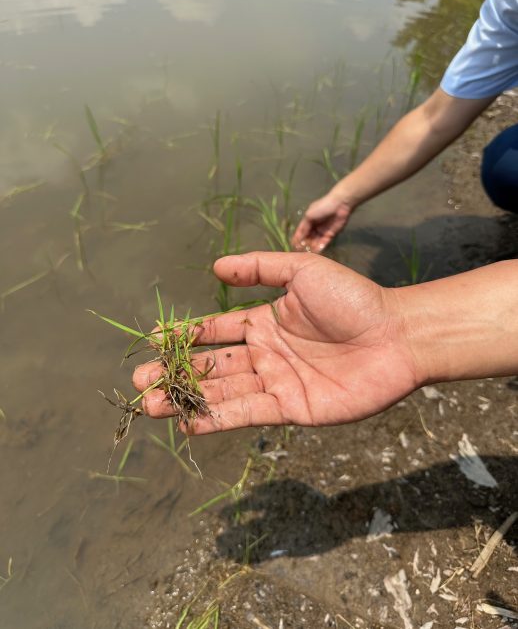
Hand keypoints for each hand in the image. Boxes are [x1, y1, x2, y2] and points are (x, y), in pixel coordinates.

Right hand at [133, 252, 420, 433]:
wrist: (396, 335)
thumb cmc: (354, 299)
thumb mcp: (303, 271)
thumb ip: (260, 267)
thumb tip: (215, 268)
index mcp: (265, 323)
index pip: (216, 331)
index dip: (185, 336)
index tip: (154, 340)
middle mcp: (266, 355)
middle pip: (212, 365)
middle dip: (176, 374)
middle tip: (139, 382)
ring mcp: (277, 383)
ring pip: (222, 392)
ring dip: (186, 400)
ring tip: (148, 405)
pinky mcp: (292, 409)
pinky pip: (248, 413)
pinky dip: (218, 419)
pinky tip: (188, 424)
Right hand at [291, 193, 350, 251]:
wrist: (340, 205)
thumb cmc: (322, 207)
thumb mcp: (309, 215)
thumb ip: (304, 227)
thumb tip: (298, 238)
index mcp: (309, 220)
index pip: (301, 231)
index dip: (297, 238)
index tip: (293, 245)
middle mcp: (315, 227)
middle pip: (308, 238)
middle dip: (304, 244)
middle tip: (301, 250)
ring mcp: (323, 231)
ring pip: (315, 241)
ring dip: (311, 247)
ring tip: (308, 252)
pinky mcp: (331, 235)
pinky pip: (324, 242)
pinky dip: (319, 247)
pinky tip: (315, 251)